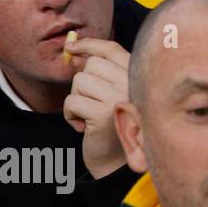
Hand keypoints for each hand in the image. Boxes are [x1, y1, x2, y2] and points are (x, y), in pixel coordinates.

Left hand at [62, 37, 129, 178]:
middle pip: (92, 65)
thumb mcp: (110, 93)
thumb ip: (99, 71)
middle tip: (92, 102)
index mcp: (138, 75)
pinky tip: (83, 126)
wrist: (116, 161)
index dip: (89, 45)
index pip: (111, 49)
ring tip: (90, 115)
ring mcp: (120, 97)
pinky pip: (72, 102)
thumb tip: (72, 52)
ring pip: (80, 82)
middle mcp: (133, 83)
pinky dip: (70, 115)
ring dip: (76, 100)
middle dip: (83, 83)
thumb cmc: (113, 124)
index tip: (71, 47)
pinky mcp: (104, 113)